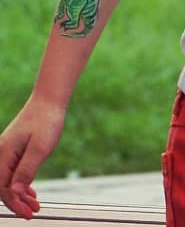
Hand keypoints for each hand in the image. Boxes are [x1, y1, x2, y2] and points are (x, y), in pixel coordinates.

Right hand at [0, 99, 63, 218]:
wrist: (49, 100)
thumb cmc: (46, 120)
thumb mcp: (40, 147)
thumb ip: (27, 170)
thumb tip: (16, 192)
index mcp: (3, 154)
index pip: (3, 188)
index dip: (14, 203)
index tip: (28, 214)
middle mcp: (1, 154)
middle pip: (4, 187)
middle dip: (17, 202)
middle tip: (33, 213)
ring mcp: (7, 152)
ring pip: (9, 181)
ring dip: (20, 195)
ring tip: (34, 206)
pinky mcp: (15, 151)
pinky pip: (14, 172)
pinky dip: (22, 184)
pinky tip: (31, 193)